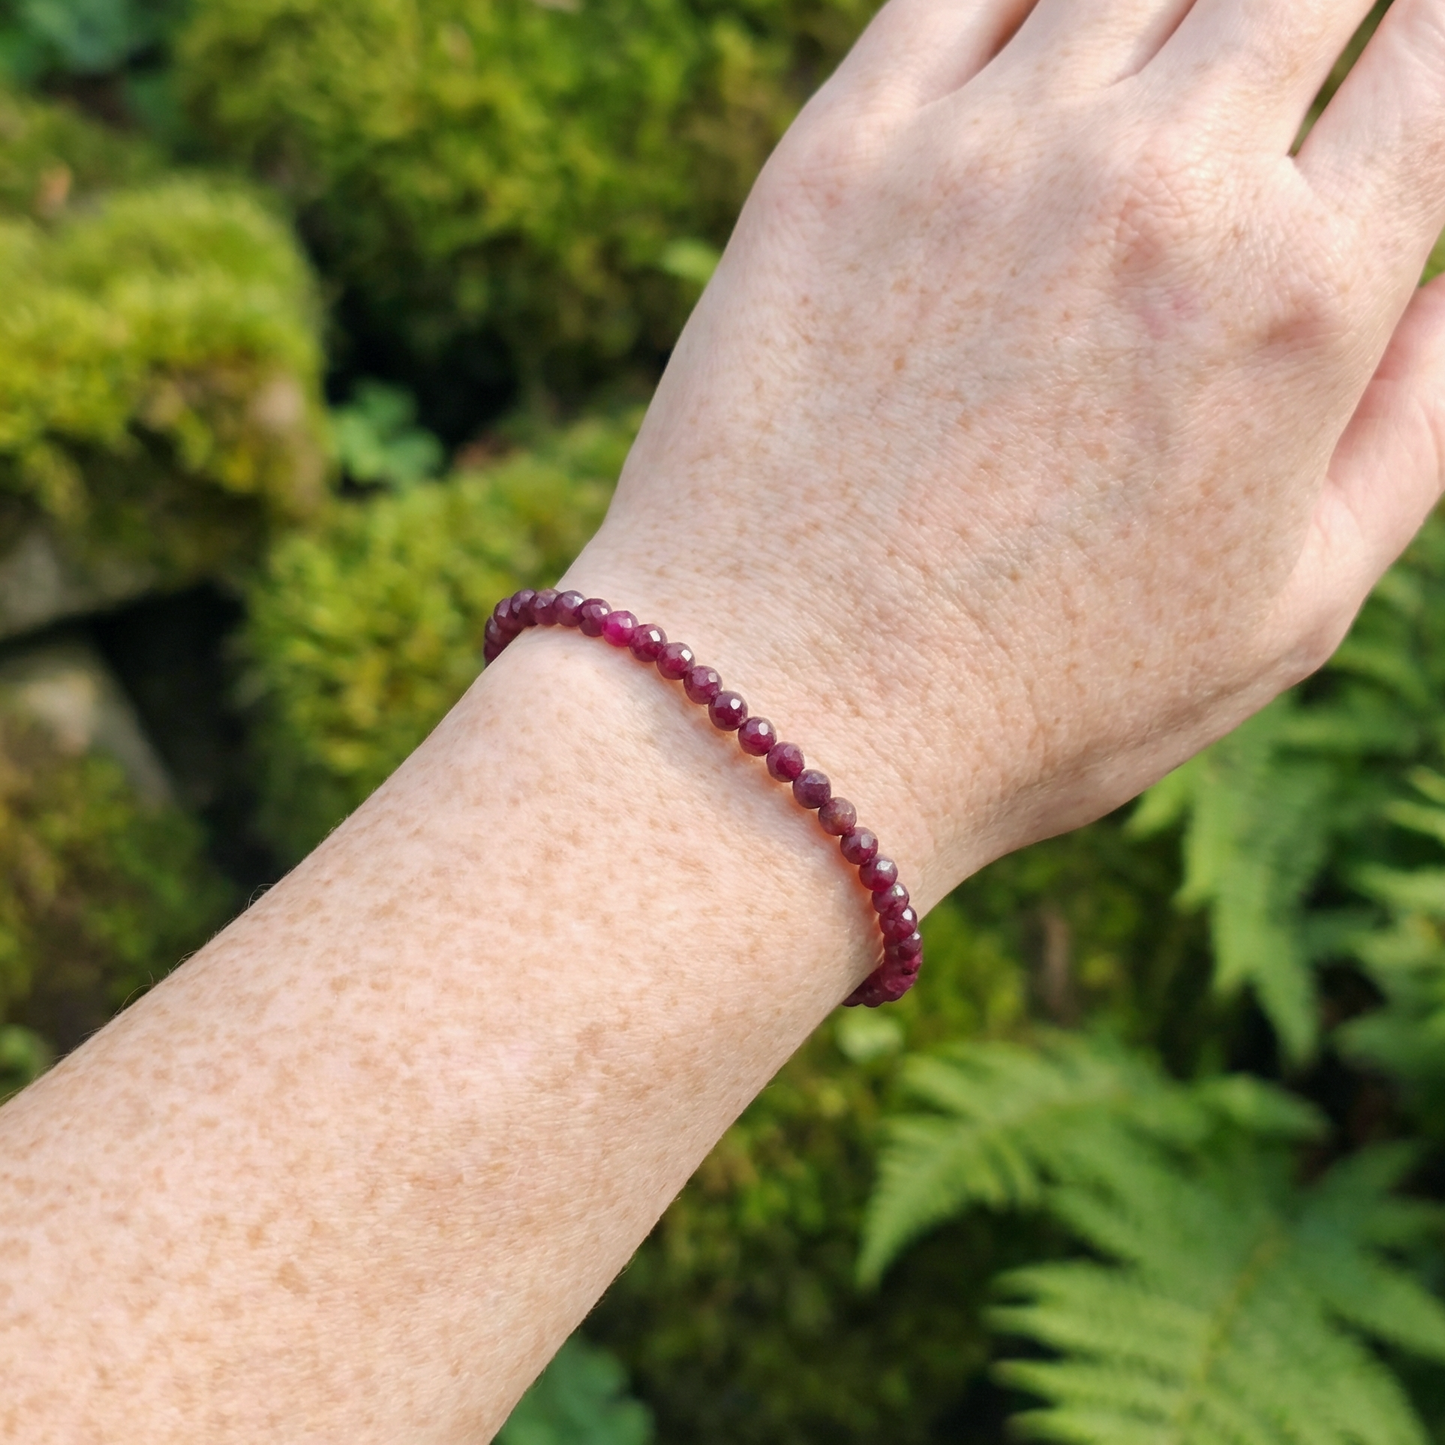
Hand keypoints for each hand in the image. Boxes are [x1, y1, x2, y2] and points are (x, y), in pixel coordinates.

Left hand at [573, 0, 1444, 902]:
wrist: (782, 715)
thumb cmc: (1038, 699)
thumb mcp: (1289, 610)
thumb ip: (1412, 422)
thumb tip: (1443, 272)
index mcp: (1293, 301)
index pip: (1436, 56)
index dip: (1434, 31)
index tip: (1407, 47)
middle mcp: (1153, 189)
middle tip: (1291, 44)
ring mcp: (985, 157)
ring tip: (1180, 45)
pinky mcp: (839, 159)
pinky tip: (1053, 22)